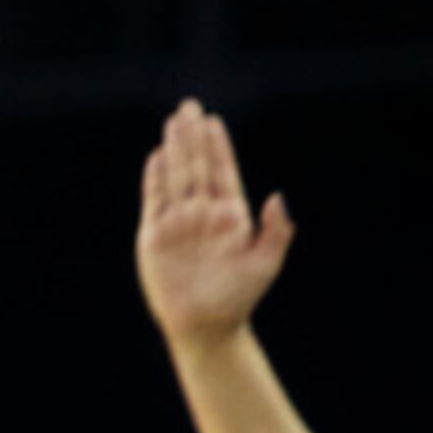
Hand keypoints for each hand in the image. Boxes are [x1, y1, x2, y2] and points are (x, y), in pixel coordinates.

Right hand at [136, 99, 296, 345]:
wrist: (206, 326)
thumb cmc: (239, 297)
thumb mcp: (266, 263)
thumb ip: (275, 231)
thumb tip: (278, 196)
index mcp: (232, 216)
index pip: (223, 172)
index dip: (218, 146)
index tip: (214, 121)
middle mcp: (203, 213)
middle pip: (197, 166)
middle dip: (193, 136)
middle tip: (189, 106)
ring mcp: (178, 222)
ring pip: (176, 176)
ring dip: (175, 148)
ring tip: (173, 121)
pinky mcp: (155, 235)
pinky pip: (154, 199)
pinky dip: (155, 177)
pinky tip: (157, 156)